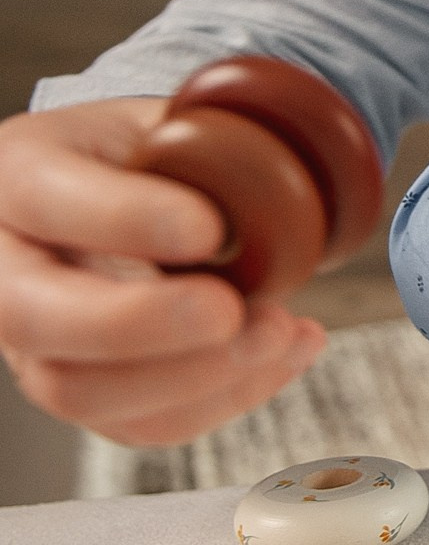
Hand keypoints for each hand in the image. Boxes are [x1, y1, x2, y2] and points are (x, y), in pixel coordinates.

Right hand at [0, 99, 325, 446]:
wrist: (132, 192)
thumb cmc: (149, 154)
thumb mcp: (165, 120)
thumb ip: (199, 148)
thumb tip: (257, 206)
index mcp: (17, 176)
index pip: (47, 202)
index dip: (126, 220)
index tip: (212, 230)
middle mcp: (3, 267)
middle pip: (35, 318)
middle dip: (141, 325)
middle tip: (231, 310)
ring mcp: (32, 342)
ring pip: (80, 391)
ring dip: (195, 376)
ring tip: (280, 331)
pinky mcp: (82, 390)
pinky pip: (138, 424)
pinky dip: (224, 399)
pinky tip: (284, 353)